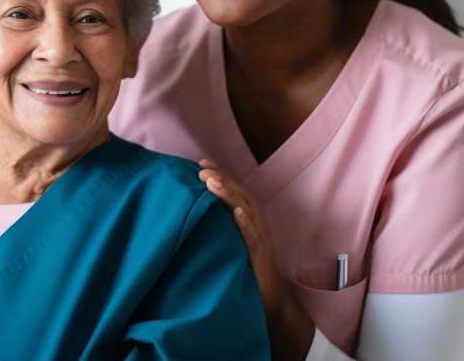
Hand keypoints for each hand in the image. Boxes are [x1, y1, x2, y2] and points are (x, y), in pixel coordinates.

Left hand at [199, 159, 314, 359]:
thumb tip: (194, 211)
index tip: (201, 163)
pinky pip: (253, 238)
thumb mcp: (231, 242)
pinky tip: (237, 212)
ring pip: (246, 211)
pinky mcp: (261, 256)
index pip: (234, 190)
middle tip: (201, 169)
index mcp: (249, 218)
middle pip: (240, 195)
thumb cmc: (246, 269)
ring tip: (213, 182)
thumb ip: (220, 226)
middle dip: (221, 179)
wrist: (269, 300)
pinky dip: (246, 224)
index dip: (220, 175)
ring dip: (230, 195)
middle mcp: (256, 224)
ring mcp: (260, 239)